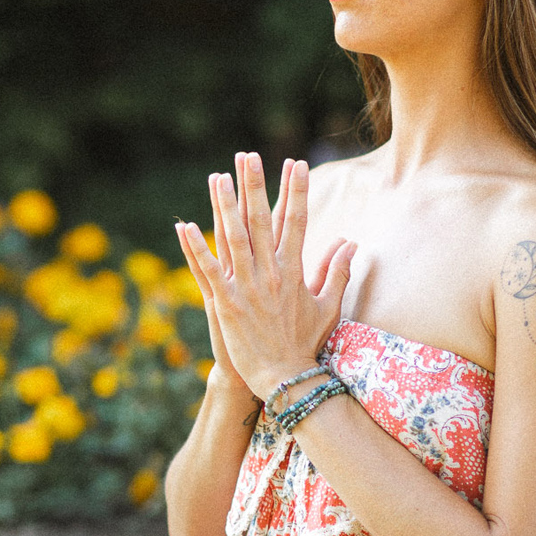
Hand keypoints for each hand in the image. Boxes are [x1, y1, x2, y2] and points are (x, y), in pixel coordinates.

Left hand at [171, 152, 355, 402]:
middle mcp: (270, 274)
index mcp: (293, 271)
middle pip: (261, 221)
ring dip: (224, 206)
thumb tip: (351, 244)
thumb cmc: (305, 344)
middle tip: (249, 156)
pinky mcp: (225, 303)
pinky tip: (184, 226)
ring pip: (233, 238)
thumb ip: (337, 272)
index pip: (296, 222)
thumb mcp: (328, 306)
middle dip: (256, 186)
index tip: (296, 164)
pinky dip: (195, 247)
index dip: (296, 192)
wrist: (285, 379)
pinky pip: (207, 269)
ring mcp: (246, 287)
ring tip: (217, 177)